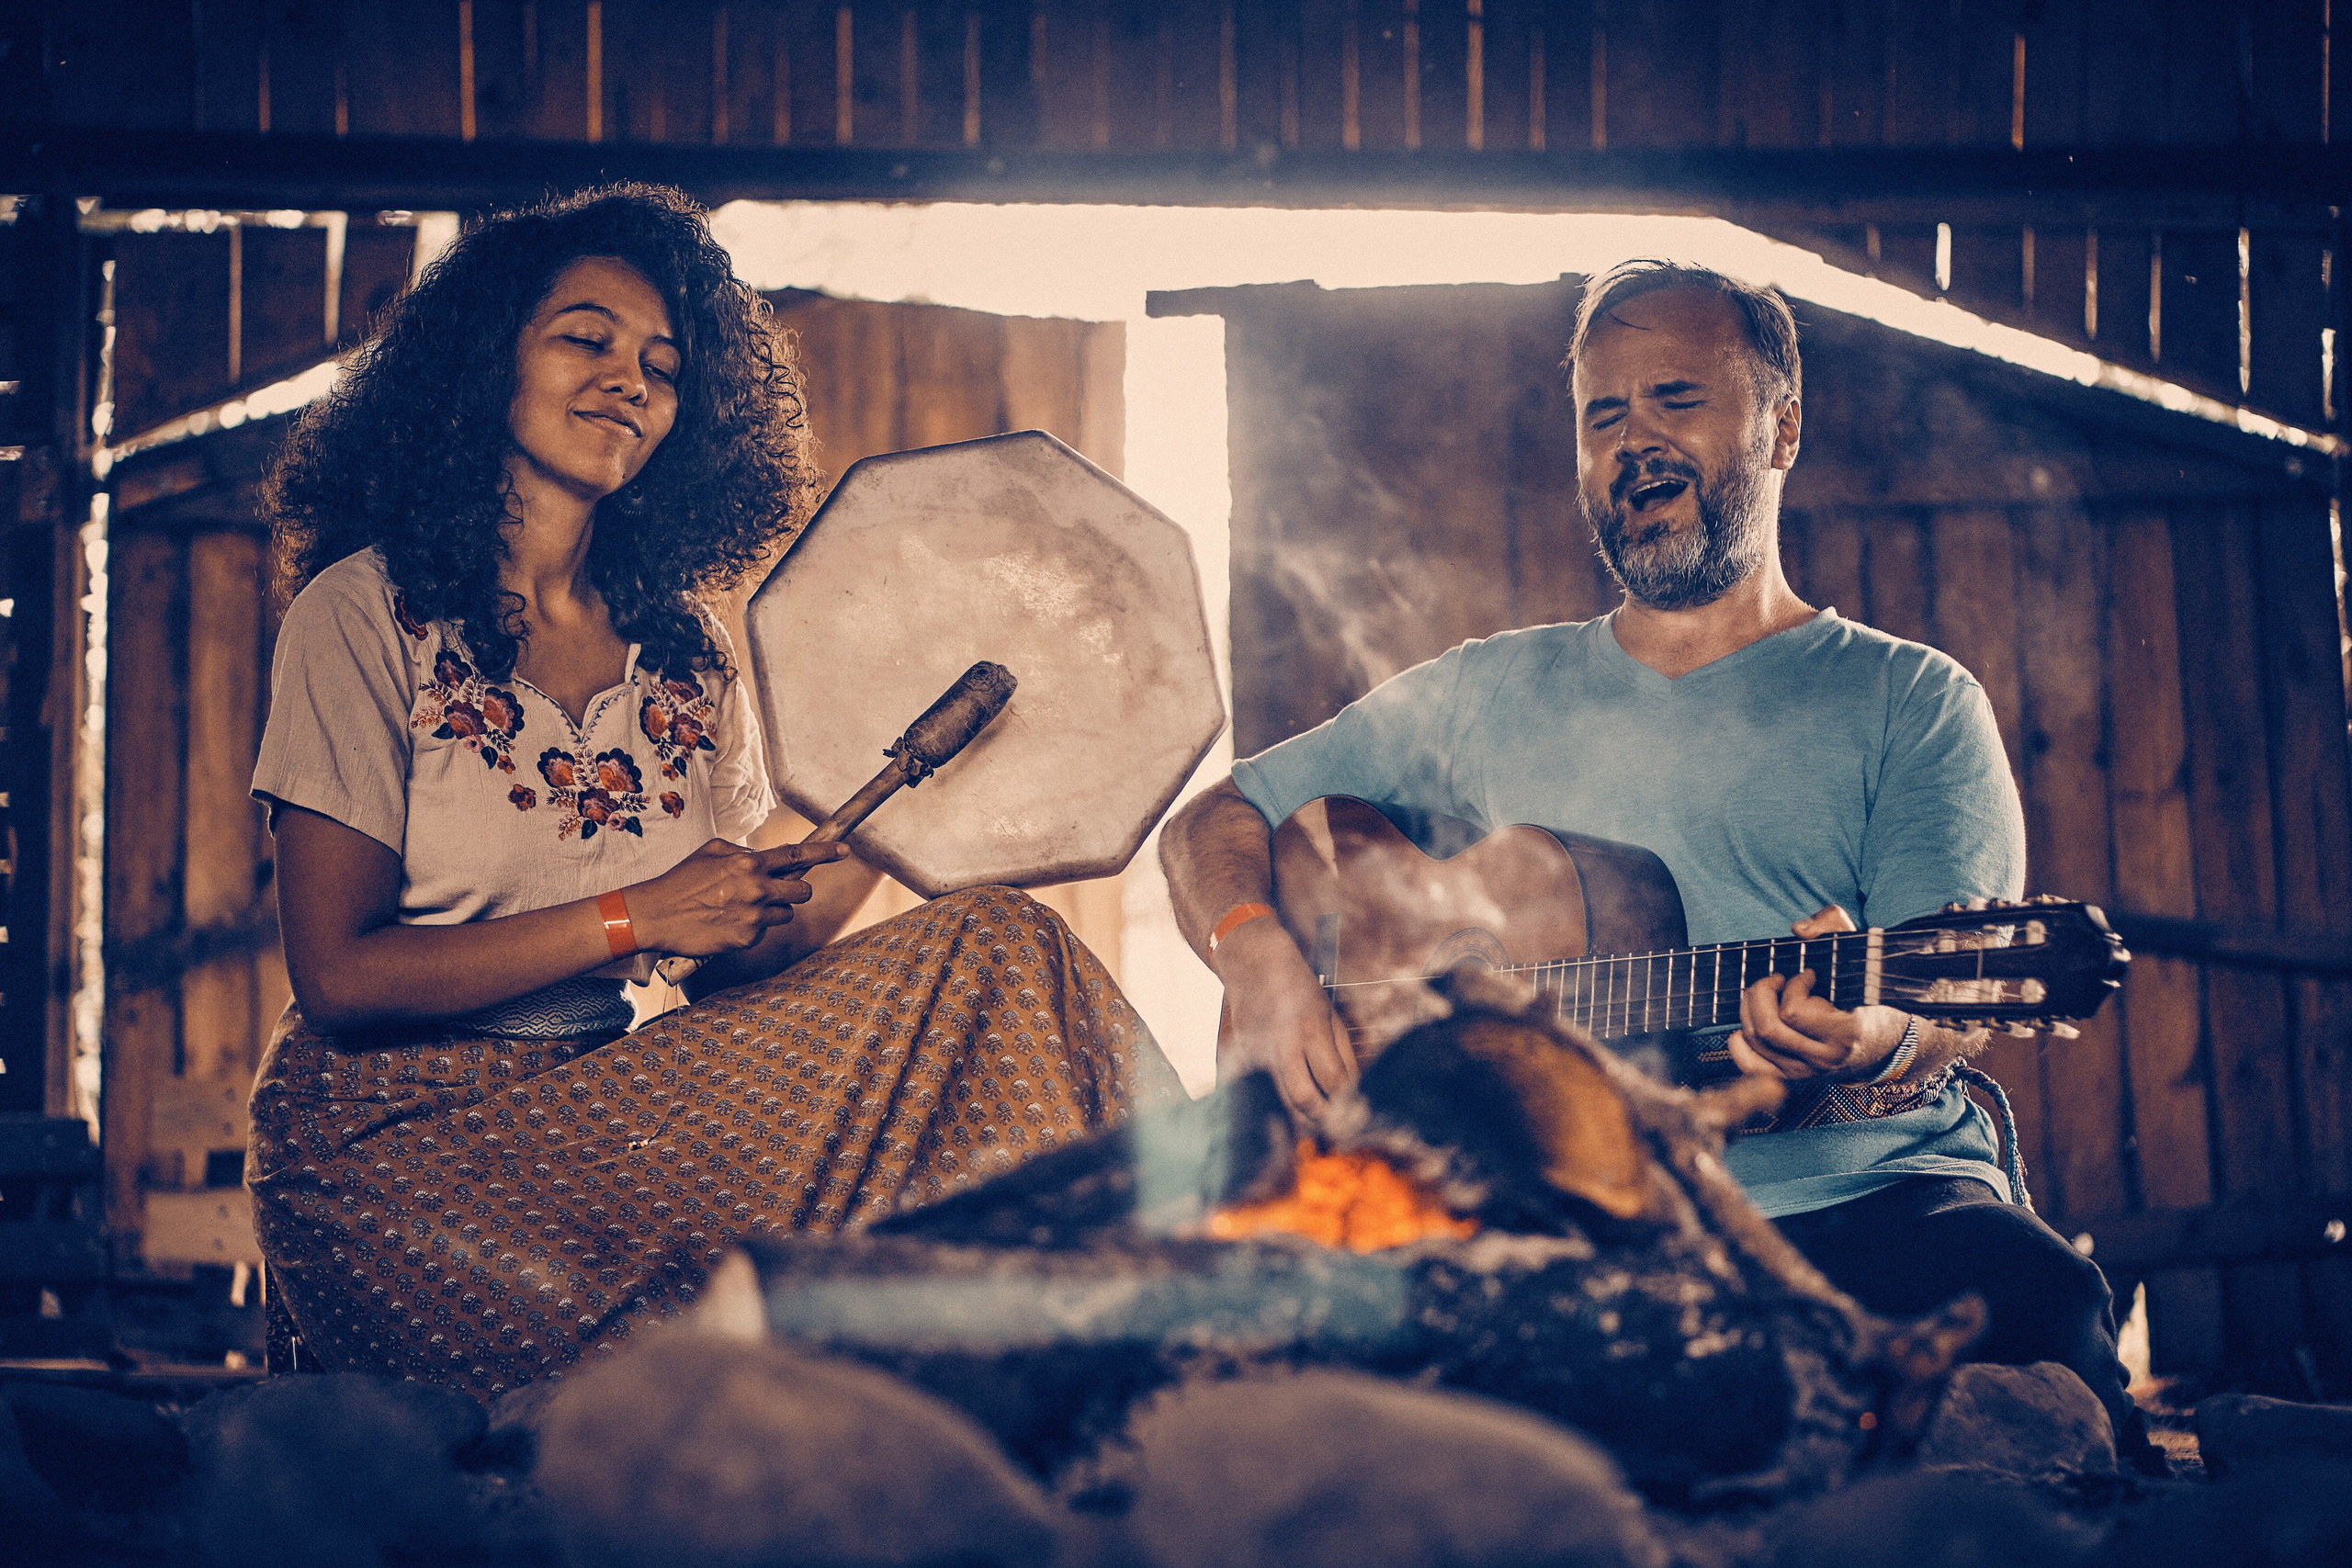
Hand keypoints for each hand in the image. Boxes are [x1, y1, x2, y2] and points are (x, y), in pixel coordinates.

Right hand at [622, 838, 847, 957]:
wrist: (655, 915)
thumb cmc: (681, 881)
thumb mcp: (711, 852)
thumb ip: (743, 852)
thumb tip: (763, 857)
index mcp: (749, 863)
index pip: (797, 854)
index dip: (825, 852)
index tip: (843, 850)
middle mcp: (757, 888)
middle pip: (803, 890)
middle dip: (795, 890)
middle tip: (777, 891)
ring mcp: (753, 916)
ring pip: (786, 914)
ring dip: (772, 911)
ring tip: (743, 908)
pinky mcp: (746, 939)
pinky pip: (765, 932)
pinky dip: (753, 928)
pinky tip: (729, 923)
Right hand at [1214, 916, 1357, 1121]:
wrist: (1253, 963)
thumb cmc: (1298, 987)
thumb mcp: (1330, 1015)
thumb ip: (1343, 1056)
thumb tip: (1354, 1092)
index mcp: (1310, 1030)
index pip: (1333, 1081)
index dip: (1348, 1103)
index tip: (1358, 1114)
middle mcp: (1282, 1044)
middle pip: (1303, 1099)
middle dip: (1324, 1120)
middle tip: (1339, 1126)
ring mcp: (1256, 1052)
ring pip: (1280, 1102)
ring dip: (1301, 1116)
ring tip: (1318, 1118)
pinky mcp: (1240, 1056)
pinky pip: (1261, 1091)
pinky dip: (1277, 1102)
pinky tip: (1289, 1103)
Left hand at [1728, 904, 1909, 1082]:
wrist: (1885, 1042)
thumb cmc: (1869, 995)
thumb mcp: (1861, 953)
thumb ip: (1834, 927)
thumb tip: (1800, 930)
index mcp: (1845, 1033)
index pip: (1795, 1012)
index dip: (1794, 985)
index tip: (1808, 974)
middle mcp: (1824, 1059)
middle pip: (1768, 1029)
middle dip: (1762, 994)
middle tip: (1776, 979)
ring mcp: (1806, 1072)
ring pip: (1757, 1042)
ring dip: (1750, 1010)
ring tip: (1767, 994)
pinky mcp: (1792, 1078)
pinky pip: (1751, 1065)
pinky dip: (1740, 1042)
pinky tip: (1748, 1022)